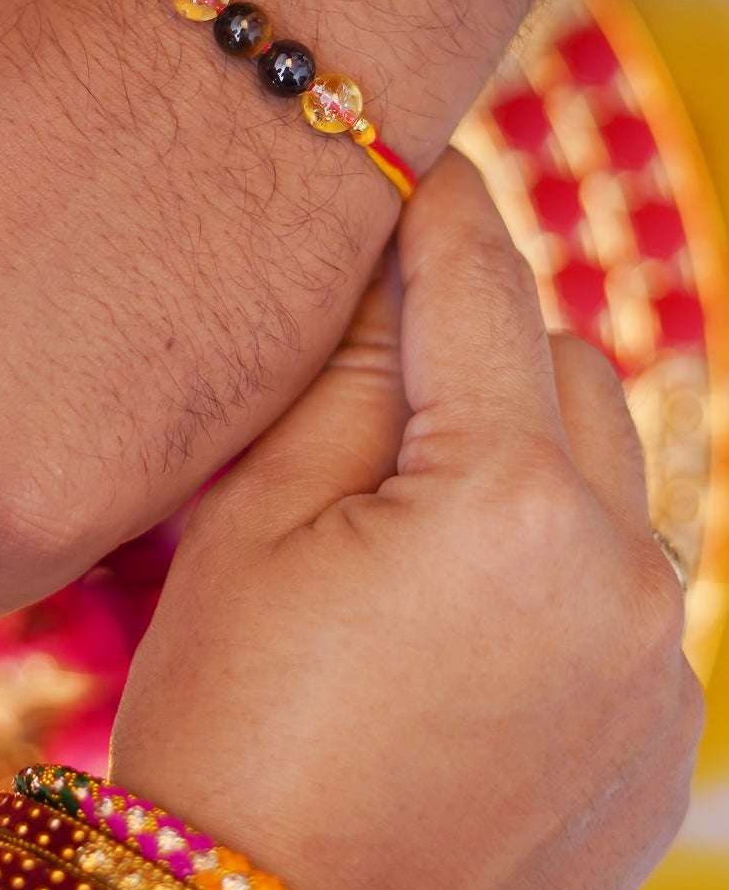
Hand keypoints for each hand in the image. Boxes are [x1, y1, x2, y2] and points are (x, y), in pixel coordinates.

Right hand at [110, 152, 701, 889]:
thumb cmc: (234, 727)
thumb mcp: (255, 526)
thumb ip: (345, 381)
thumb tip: (394, 283)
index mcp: (508, 503)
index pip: (482, 292)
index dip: (444, 208)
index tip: (420, 157)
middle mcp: (621, 571)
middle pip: (566, 364)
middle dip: (481, 331)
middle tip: (381, 349)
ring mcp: (656, 661)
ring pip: (607, 468)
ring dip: (524, 437)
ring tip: (411, 486)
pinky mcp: (656, 731)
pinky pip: (620, 575)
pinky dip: (551, 544)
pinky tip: (453, 600)